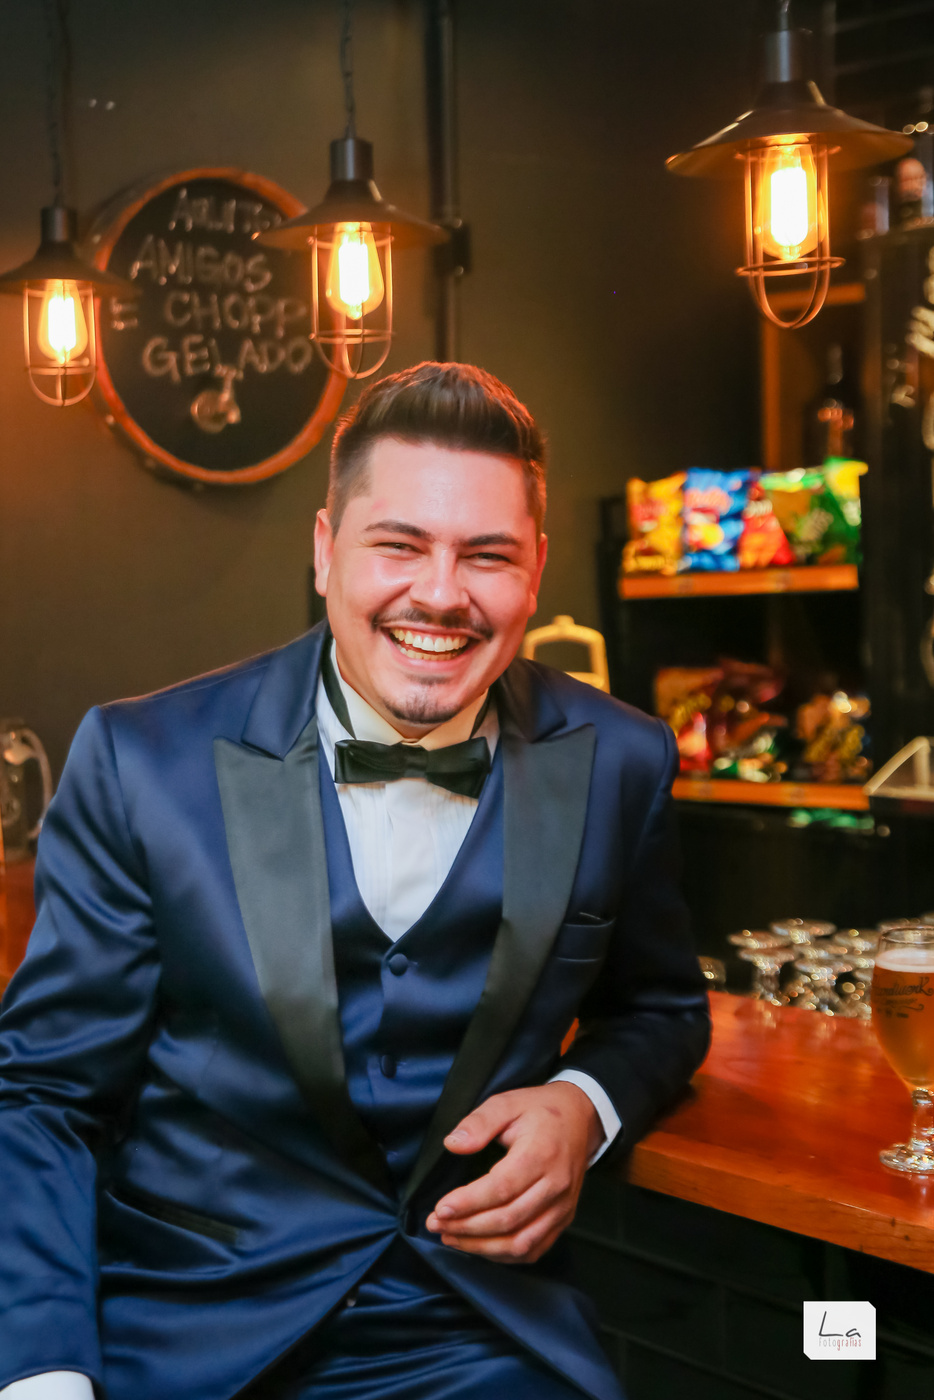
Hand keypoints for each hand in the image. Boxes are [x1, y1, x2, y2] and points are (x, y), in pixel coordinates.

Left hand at [425, 1082, 602, 1263]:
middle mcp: (556, 1185)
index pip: (502, 1187)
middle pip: (509, 1219)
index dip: (469, 1203)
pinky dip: (504, 1255)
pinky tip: (480, 1246)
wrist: (581, 1118)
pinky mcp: (563, 1219)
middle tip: (436, 1224)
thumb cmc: (540, 1111)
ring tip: (451, 1238)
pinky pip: (534, 1249)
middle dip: (467, 1227)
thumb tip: (452, 1144)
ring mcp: (562, 1206)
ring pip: (521, 1242)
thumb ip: (479, 1122)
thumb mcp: (507, 1102)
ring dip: (482, 1246)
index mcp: (542, 1153)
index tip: (440, 1208)